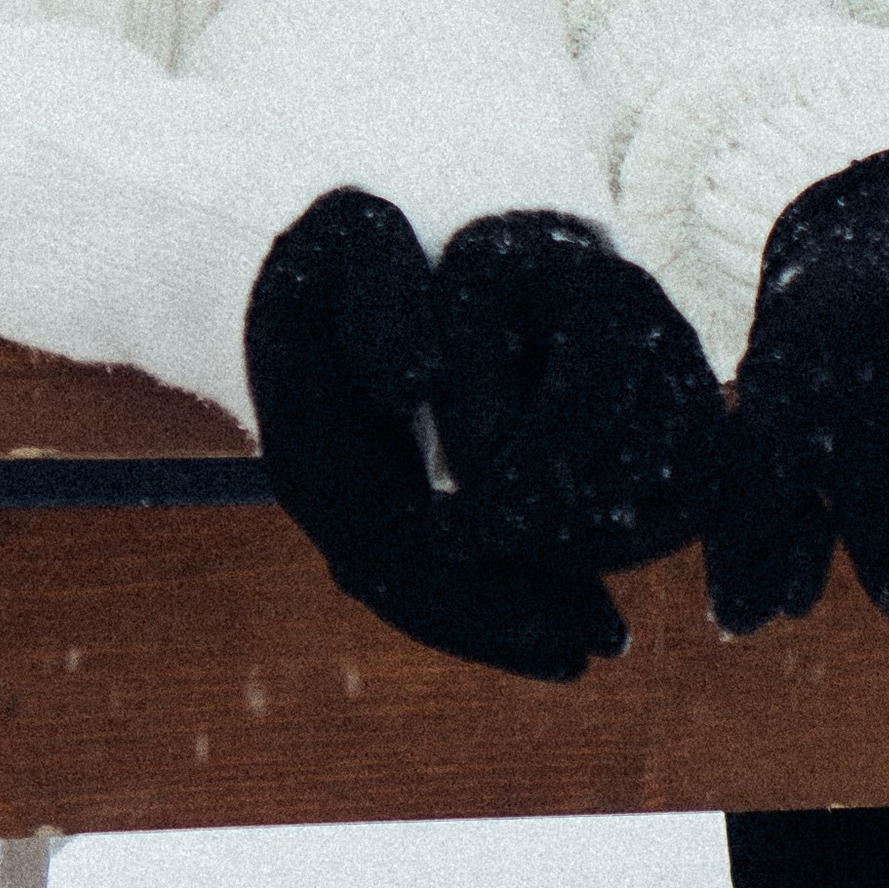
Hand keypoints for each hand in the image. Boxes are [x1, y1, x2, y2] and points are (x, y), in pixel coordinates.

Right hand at [244, 189, 693, 680]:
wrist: (281, 267)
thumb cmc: (335, 250)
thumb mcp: (354, 246)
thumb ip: (383, 310)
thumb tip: (420, 384)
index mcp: (315, 449)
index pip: (401, 554)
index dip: (481, 594)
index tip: (562, 616)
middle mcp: (329, 497)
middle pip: (418, 591)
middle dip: (510, 623)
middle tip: (607, 641)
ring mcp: (348, 504)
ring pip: (426, 588)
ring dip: (507, 619)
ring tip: (597, 635)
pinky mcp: (378, 497)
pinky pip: (432, 562)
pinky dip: (493, 588)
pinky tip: (559, 600)